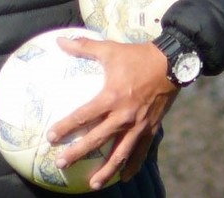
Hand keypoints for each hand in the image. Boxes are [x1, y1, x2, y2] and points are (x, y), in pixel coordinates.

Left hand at [45, 37, 180, 189]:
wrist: (172, 63)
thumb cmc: (138, 56)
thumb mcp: (109, 49)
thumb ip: (83, 47)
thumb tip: (59, 40)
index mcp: (111, 97)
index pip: (83, 116)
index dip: (66, 127)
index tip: (51, 137)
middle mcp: (124, 116)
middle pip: (97, 140)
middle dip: (77, 153)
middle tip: (61, 164)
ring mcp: (139, 126)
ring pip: (120, 154)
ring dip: (106, 170)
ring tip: (93, 185)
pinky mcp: (151, 129)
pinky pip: (140, 152)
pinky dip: (132, 166)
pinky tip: (124, 177)